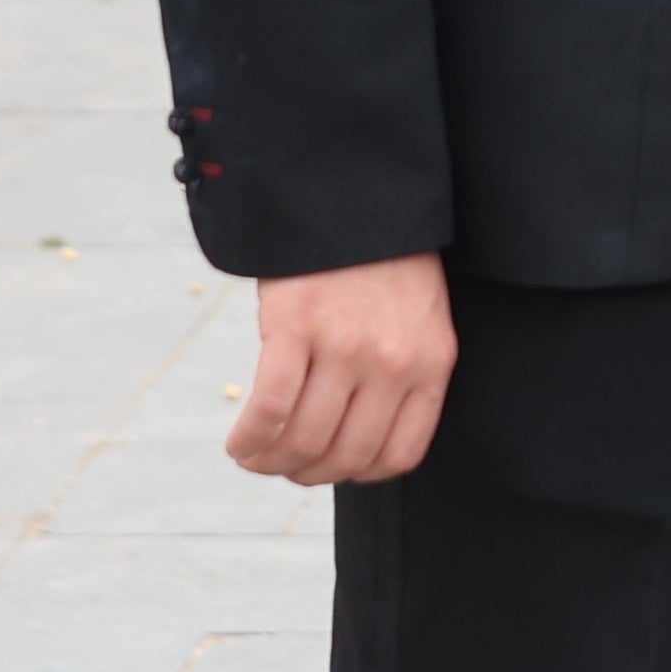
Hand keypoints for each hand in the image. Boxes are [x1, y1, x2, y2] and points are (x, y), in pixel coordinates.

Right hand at [229, 252, 455, 486]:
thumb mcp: (419, 322)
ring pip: (304, 441)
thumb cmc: (387, 266)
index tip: (332, 465)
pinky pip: (269, 409)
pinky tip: (239, 442)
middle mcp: (393, 362)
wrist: (359, 197)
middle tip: (283, 464)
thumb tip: (355, 443)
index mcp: (431, 364)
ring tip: (253, 456)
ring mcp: (345, 346)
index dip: (358, 474)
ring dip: (270, 463)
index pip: (399, 456)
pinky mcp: (296, 327)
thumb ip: (401, 376)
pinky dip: (248, 439)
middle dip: (307, 473)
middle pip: (345, 457)